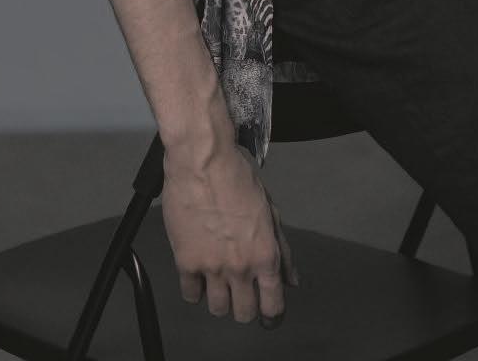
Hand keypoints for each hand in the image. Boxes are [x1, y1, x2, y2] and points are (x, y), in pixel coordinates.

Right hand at [161, 140, 300, 325]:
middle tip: (241, 291)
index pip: (273, 305)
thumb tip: (292, 280)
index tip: (268, 314)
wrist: (202, 161)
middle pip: (244, 314)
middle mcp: (241, 267)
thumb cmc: (239, 175)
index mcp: (265, 254)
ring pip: (217, 309)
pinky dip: (195, 288)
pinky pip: (190, 294)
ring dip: (220, 299)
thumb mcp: (270, 208)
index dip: (272, 315)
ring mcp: (212, 268)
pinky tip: (199, 272)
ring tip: (219, 280)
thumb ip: (282, 248)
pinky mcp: (185, 262)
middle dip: (245, 307)